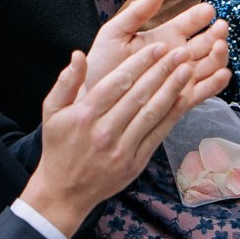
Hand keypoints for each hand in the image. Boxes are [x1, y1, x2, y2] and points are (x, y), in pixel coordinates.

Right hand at [20, 0, 230, 234]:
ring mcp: (121, 149)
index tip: (158, 47)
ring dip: (172, 89)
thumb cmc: (59, 146)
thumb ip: (66, 82)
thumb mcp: (52, 111)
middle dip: (162, 70)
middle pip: (139, 94)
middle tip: (181, 51)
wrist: (65, 191)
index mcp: (85, 115)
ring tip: (187, 70)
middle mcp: (104, 131)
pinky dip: (172, 116)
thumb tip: (79, 54)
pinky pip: (157, 134)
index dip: (141, 62)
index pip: (118, 82)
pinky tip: (184, 98)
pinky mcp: (135, 162)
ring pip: (152, 113)